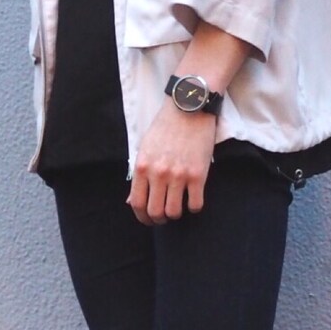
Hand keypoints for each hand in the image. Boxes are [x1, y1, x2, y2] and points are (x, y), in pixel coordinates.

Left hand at [128, 100, 216, 224]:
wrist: (190, 108)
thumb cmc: (166, 127)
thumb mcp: (145, 149)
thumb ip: (139, 175)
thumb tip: (131, 202)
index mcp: (142, 167)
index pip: (137, 204)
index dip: (142, 217)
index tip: (148, 219)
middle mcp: (158, 173)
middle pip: (155, 213)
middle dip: (159, 220)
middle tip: (164, 218)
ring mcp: (179, 175)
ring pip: (174, 212)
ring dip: (176, 215)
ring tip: (178, 208)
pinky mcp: (199, 174)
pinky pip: (195, 204)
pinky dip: (194, 207)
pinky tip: (193, 199)